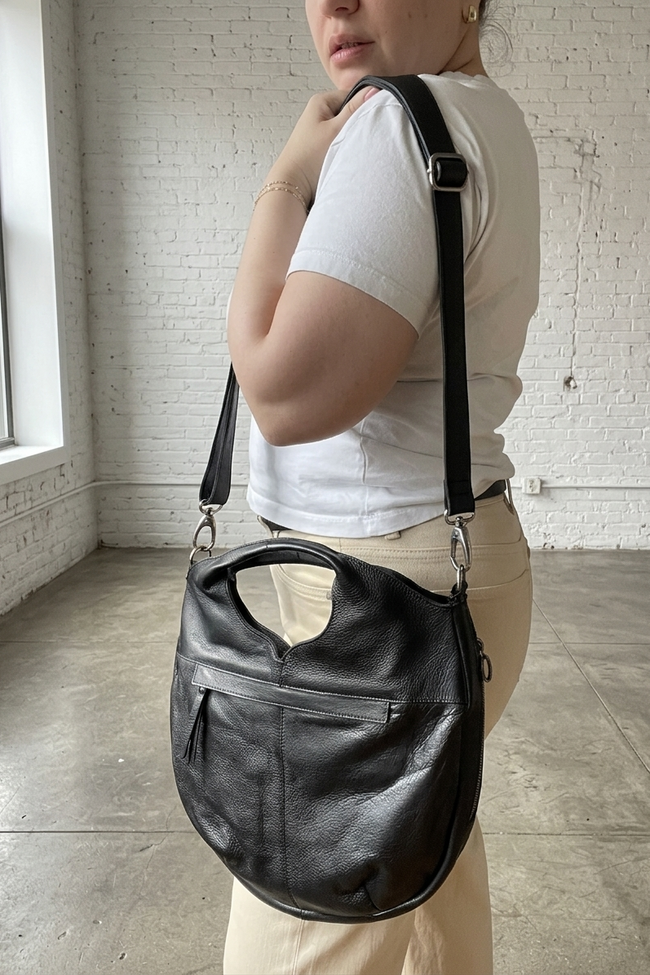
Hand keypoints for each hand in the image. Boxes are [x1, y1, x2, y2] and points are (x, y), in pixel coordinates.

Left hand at [267, 86, 379, 206]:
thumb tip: (373, 89)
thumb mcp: (336, 130)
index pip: (352, 95)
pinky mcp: (319, 143)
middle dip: (356, 123)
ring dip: (350, 137)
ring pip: (344, 127)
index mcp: (320, 101)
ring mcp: (318, 128)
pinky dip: (343, 146)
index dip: (364, 107)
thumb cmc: (309, 158)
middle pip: (348, 111)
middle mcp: (318, 111)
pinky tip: (342, 155)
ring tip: (348, 148)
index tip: (371, 119)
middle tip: (358, 137)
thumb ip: (355, 109)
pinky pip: (338, 139)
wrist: (292, 185)